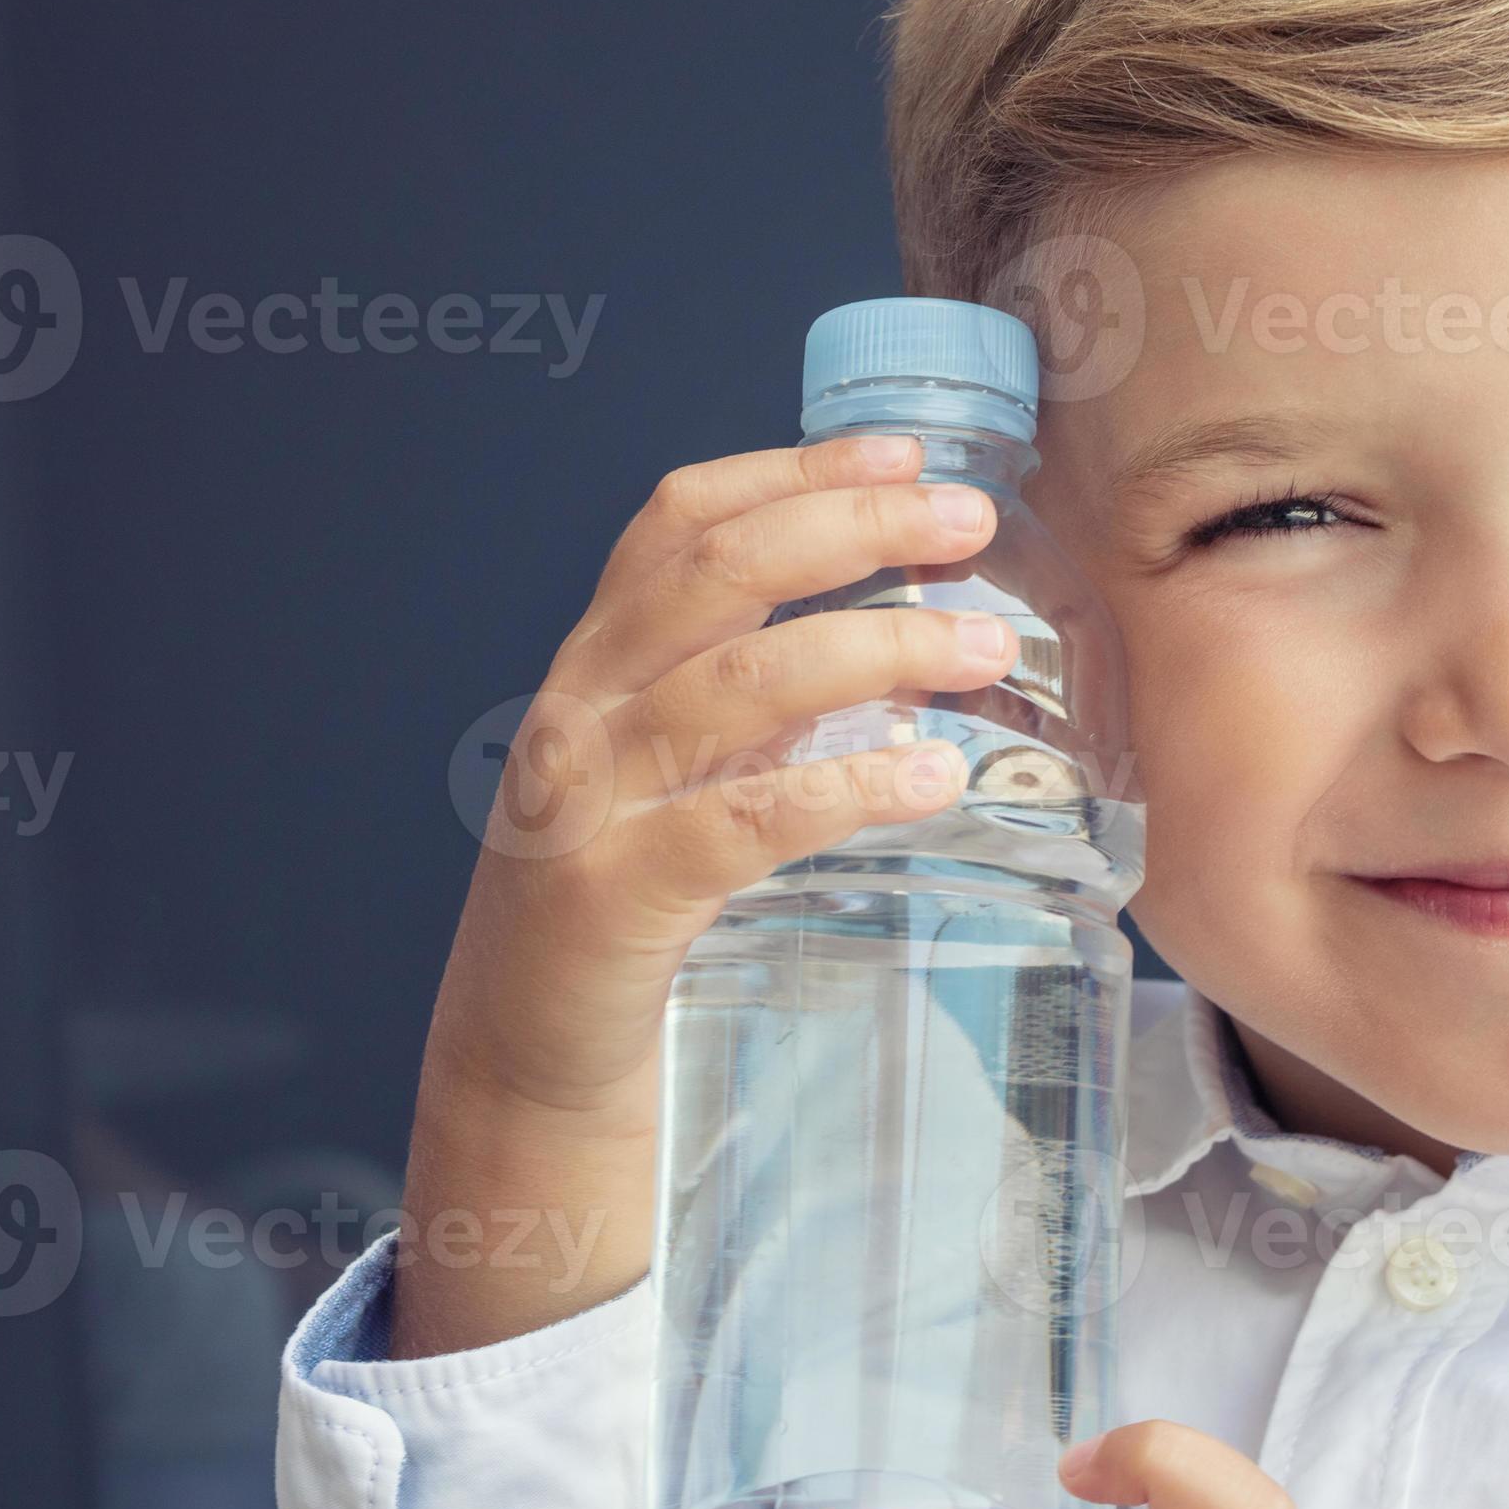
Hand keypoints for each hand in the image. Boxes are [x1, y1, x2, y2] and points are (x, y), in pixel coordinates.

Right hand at [392, 436, 1019, 1356]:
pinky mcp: (612, 896)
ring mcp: (586, 800)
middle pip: (720, 573)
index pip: (681, 520)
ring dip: (876, 646)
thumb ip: (754, 704)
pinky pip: (743, 821)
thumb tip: (902, 634)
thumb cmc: (626, 903)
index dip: (794, 467)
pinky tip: (928, 778)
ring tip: (983, 644)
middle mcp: (582, 708)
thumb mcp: (676, 773)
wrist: (525, 1058)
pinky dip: (844, 787)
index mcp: (599, 663)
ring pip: (740, 683)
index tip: (905, 450)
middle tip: (968, 520)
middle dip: (854, 527)